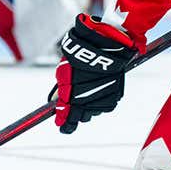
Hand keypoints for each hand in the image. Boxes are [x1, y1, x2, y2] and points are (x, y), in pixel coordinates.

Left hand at [51, 14, 139, 133]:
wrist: (106, 43)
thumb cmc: (82, 53)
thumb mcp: (66, 69)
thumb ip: (61, 88)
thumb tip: (55, 101)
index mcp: (73, 94)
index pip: (68, 116)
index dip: (64, 123)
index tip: (61, 126)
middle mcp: (88, 98)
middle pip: (81, 116)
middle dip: (75, 114)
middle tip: (72, 110)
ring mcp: (102, 98)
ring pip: (93, 111)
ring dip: (88, 107)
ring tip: (86, 93)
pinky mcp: (114, 95)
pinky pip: (105, 105)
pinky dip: (99, 101)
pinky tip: (97, 92)